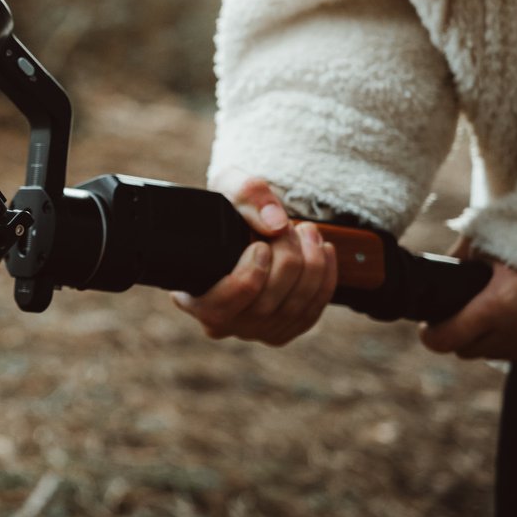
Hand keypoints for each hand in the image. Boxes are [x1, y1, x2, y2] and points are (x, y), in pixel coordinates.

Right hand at [171, 168, 337, 345]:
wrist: (240, 223)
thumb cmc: (227, 207)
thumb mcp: (227, 186)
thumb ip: (247, 195)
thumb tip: (276, 224)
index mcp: (192, 297)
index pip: (221, 306)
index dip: (249, 276)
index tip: (260, 244)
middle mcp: (220, 323)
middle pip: (263, 307)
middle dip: (287, 260)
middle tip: (290, 226)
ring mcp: (252, 331)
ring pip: (292, 310)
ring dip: (311, 266)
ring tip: (308, 231)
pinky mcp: (281, 330)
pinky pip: (310, 313)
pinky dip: (324, 280)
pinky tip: (323, 251)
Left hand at [418, 239, 516, 362]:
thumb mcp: (490, 244)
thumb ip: (457, 259)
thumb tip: (429, 271)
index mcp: (500, 304)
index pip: (444, 341)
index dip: (431, 334)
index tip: (429, 326)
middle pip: (464, 351)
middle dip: (459, 334)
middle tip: (462, 315)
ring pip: (490, 354)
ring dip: (487, 339)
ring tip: (497, 312)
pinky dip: (513, 341)